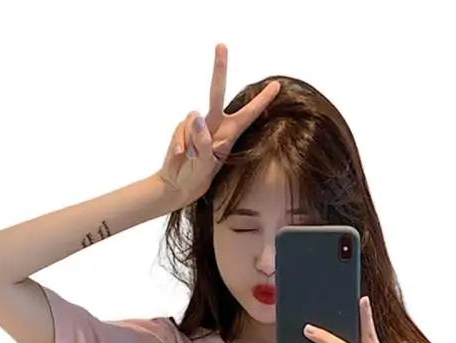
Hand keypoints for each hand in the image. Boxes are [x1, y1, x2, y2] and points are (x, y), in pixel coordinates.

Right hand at [157, 43, 280, 207]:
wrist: (179, 184)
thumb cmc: (199, 176)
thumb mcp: (206, 163)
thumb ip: (203, 141)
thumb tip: (196, 114)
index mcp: (229, 133)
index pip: (248, 114)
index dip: (262, 100)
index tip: (277, 85)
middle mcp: (214, 124)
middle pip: (217, 92)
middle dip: (219, 68)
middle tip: (221, 45)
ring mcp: (197, 125)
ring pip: (193, 118)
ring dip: (192, 140)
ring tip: (193, 157)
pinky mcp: (182, 128)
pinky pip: (181, 129)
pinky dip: (181, 144)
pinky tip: (183, 156)